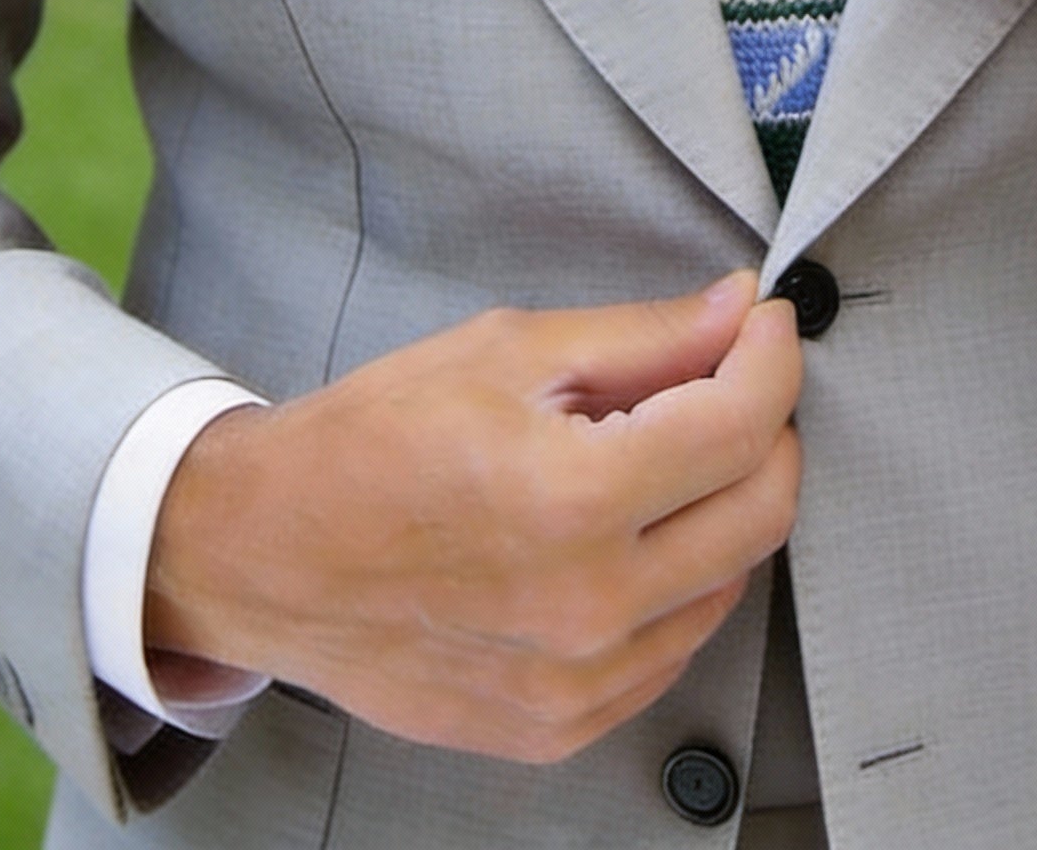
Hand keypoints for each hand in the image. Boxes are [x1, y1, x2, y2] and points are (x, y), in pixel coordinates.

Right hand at [144, 272, 800, 763]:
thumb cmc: (369, 444)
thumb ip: (642, 337)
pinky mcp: (561, 725)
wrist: (264, 556)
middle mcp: (588, 605)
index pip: (742, 423)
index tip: (765, 325)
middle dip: (765, 426)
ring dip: (721, 504)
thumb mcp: (506, 352)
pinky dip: (678, 579)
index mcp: (572, 498)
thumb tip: (738, 312)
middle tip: (726, 380)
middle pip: (764, 509)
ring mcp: (577, 682)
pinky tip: (623, 533)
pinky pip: (674, 646)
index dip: (772, 356)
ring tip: (651, 457)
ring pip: (731, 579)